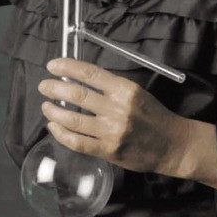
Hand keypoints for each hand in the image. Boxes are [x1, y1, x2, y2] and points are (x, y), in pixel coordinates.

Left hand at [38, 57, 216, 186]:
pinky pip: (77, 142)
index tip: (52, 66)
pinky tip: (53, 126)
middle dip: (54, 88)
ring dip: (54, 111)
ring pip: (73, 120)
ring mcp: (112, 131)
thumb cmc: (153, 116)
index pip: (90, 74)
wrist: (172, 144)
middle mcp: (117, 109)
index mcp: (125, 90)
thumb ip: (110, 88)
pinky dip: (61, 133)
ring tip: (46, 106)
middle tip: (44, 86)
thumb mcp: (135, 93)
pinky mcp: (108, 150)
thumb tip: (78, 81)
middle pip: (77, 95)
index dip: (67, 67)